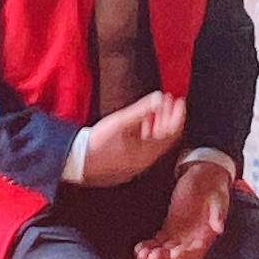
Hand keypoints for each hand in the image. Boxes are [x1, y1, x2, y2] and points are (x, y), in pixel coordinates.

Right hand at [64, 92, 185, 188]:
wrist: (77, 161)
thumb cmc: (97, 142)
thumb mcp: (120, 122)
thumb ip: (142, 110)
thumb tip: (160, 97)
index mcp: (147, 152)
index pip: (171, 133)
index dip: (177, 115)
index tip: (180, 100)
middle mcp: (145, 160)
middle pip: (165, 137)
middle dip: (168, 116)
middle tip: (170, 100)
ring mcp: (137, 162)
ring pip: (155, 140)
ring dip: (158, 122)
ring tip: (158, 106)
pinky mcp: (128, 160)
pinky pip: (145, 144)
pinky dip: (148, 130)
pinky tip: (143, 120)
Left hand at [135, 154, 231, 258]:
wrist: (205, 177)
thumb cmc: (214, 188)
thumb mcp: (218, 198)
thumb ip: (218, 213)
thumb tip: (219, 227)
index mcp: (205, 237)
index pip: (193, 253)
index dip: (182, 256)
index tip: (171, 255)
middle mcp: (191, 241)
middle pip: (176, 258)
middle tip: (150, 257)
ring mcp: (178, 236)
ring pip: (165, 253)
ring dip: (153, 255)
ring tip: (141, 254)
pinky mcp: (168, 229)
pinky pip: (157, 243)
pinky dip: (149, 247)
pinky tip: (139, 248)